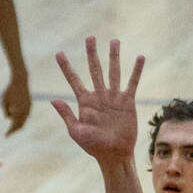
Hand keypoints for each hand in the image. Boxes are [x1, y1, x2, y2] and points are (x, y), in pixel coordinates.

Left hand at [2, 73, 30, 134]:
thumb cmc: (9, 91)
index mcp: (18, 112)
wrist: (20, 81)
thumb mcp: (3, 102)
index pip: (13, 126)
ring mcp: (28, 109)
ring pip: (24, 121)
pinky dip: (22, 118)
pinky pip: (26, 115)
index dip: (9, 132)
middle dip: (14, 130)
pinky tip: (18, 119)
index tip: (6, 136)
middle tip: (9, 133)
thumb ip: (5, 112)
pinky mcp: (30, 105)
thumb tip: (9, 118)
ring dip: (18, 124)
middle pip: (20, 125)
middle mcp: (24, 112)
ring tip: (13, 127)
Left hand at [51, 38, 143, 163]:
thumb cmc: (93, 146)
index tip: (58, 53)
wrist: (114, 154)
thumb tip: (53, 100)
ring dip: (114, 56)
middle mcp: (99, 96)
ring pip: (113, 71)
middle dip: (92, 54)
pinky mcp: (127, 102)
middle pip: (95, 69)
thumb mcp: (76, 132)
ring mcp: (113, 98)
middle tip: (90, 38)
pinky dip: (136, 71)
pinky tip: (140, 57)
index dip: (66, 67)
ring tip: (114, 41)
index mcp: (85, 102)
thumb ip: (67, 115)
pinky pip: (132, 83)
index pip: (73, 80)